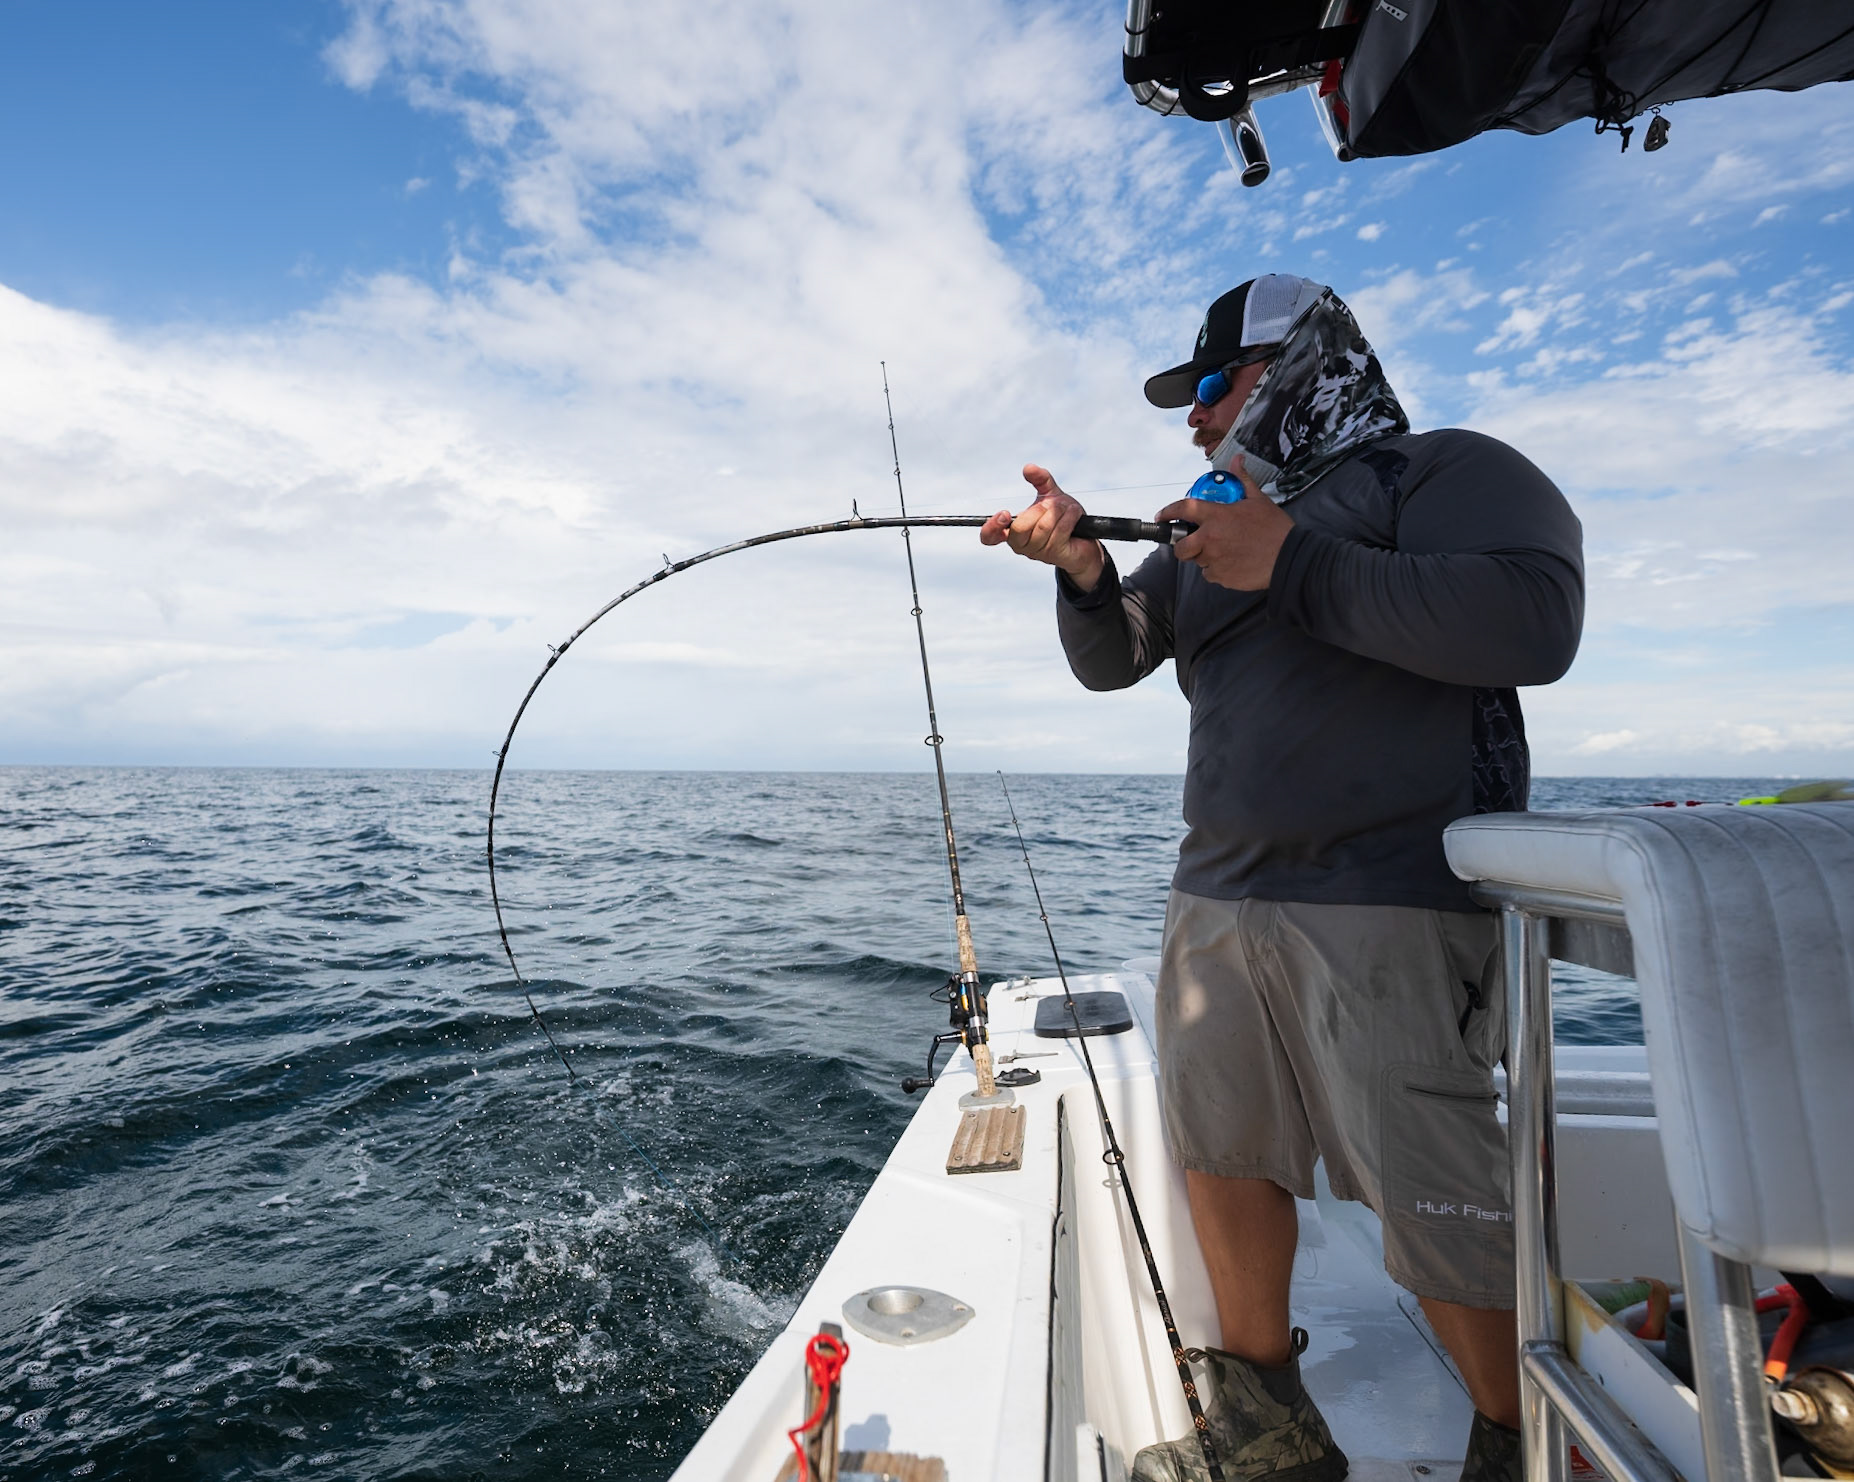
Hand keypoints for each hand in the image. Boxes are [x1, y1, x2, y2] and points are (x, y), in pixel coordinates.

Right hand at [980, 464, 1105, 591]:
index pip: (990, 537)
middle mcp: (1021, 545)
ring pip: (1043, 527)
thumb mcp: (1050, 495)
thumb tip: (1028, 468)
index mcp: (1013, 532)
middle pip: (1020, 528)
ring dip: (1059, 511)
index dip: (992, 527)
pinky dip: (1070, 517)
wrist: (1085, 537)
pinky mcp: (1055, 555)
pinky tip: (1074, 514)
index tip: (1005, 513)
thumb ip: (1039, 479)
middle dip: (1040, 509)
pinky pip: (1059, 530)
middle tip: (1051, 505)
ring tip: (1067, 508)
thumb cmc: (1063, 518)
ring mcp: (1038, 553)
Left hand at [1157, 457, 1292, 590]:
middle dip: (1184, 545)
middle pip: (1181, 547)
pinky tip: (1232, 563)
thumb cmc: (1275, 529)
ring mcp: (1215, 560)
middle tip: (1195, 541)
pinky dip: (1217, 570)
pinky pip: (1210, 574)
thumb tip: (1237, 461)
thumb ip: (1243, 481)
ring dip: (1205, 556)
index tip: (1162, 516)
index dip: (1168, 512)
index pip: (1183, 509)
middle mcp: (1211, 539)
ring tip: (1225, 550)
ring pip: (1198, 561)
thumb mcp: (1259, 500)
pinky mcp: (1222, 577)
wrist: (1289, 557)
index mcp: (1217, 516)